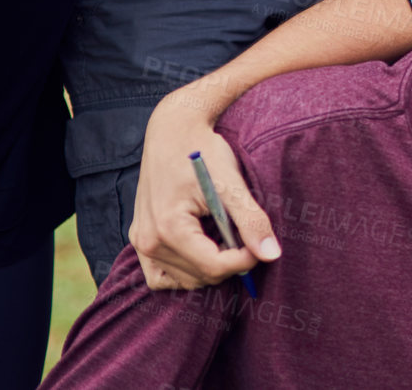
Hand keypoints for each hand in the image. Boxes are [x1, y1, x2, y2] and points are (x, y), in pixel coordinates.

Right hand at [128, 89, 280, 289]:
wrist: (173, 130)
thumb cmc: (203, 152)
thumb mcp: (231, 183)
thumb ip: (251, 220)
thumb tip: (272, 255)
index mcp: (169, 228)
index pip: (214, 267)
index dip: (245, 261)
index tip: (262, 244)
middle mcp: (148, 241)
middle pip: (201, 276)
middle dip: (230, 262)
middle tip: (244, 235)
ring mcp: (140, 242)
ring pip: (184, 280)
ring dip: (210, 267)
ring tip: (224, 236)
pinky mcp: (140, 239)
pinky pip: (160, 276)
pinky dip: (184, 272)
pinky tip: (202, 251)